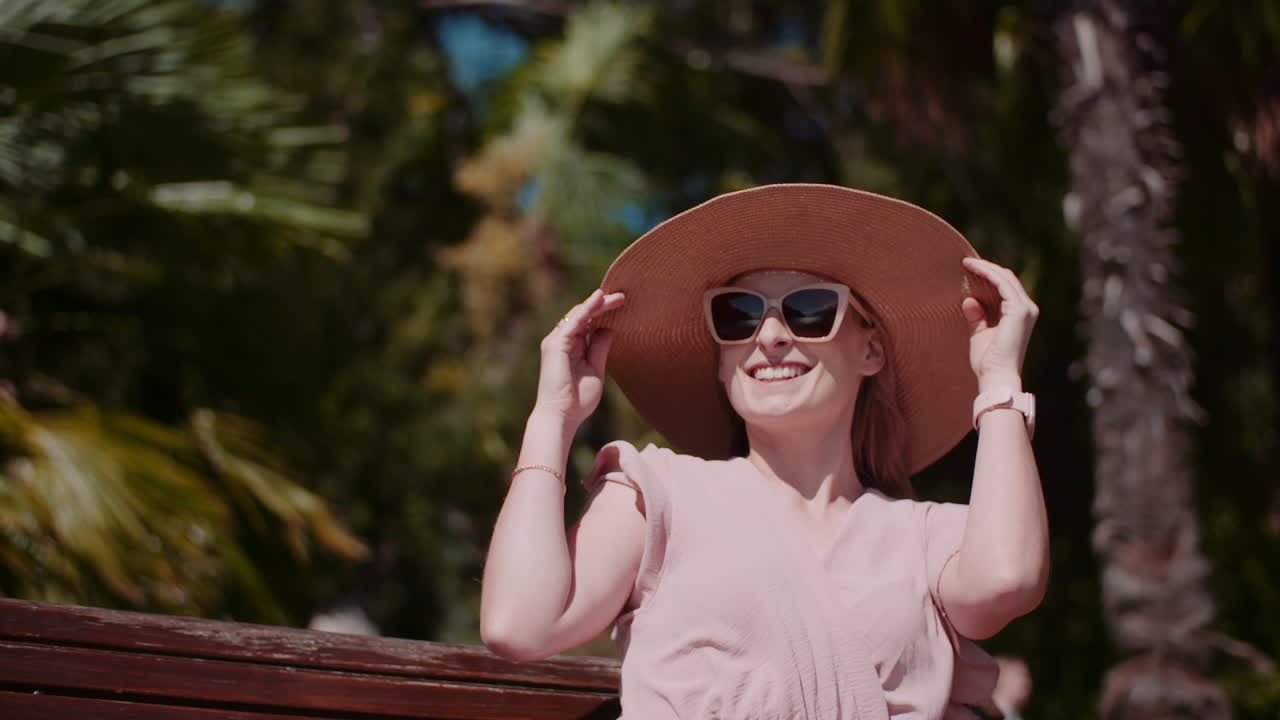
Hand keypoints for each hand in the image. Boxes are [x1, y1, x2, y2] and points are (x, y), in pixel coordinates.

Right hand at [534, 289, 626, 426]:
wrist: (561, 416)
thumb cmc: (578, 400)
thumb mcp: (595, 369)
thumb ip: (600, 349)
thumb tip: (609, 329)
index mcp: (572, 347)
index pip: (588, 323)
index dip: (603, 312)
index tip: (622, 304)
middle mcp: (562, 341)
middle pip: (584, 315)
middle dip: (602, 304)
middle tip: (622, 296)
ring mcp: (556, 341)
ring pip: (578, 315)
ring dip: (596, 303)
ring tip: (614, 296)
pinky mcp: (555, 344)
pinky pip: (573, 322)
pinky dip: (586, 309)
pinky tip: (598, 300)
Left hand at [961, 257, 1037, 392]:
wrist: (996, 376)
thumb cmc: (988, 361)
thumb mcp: (980, 335)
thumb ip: (977, 317)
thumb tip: (969, 300)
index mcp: (1020, 315)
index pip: (1006, 287)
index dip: (989, 275)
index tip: (969, 268)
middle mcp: (1027, 309)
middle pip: (1007, 279)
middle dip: (987, 268)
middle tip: (967, 262)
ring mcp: (1025, 309)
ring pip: (1005, 278)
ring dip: (986, 268)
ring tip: (967, 263)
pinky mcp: (1018, 310)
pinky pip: (1002, 284)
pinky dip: (987, 273)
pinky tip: (973, 269)